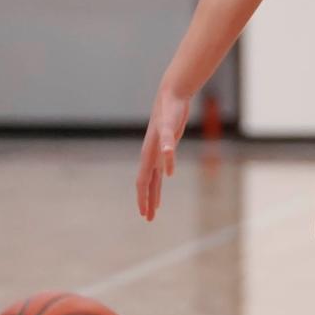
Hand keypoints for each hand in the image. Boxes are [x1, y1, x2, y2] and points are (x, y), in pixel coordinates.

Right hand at [136, 85, 189, 221]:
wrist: (171, 95)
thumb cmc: (170, 110)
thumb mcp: (169, 127)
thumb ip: (167, 143)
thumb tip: (167, 163)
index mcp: (149, 153)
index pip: (143, 181)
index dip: (143, 198)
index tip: (144, 213)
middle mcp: (151, 154)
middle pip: (147, 183)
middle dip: (147, 201)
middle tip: (148, 219)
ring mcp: (157, 151)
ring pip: (153, 177)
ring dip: (154, 192)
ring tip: (155, 208)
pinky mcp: (165, 146)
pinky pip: (161, 166)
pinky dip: (162, 176)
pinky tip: (166, 177)